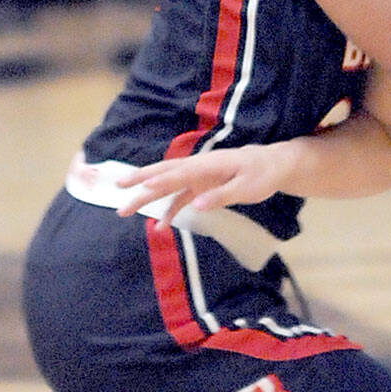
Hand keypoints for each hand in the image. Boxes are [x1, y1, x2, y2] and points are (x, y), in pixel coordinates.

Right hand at [116, 146, 292, 223]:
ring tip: (125, 210)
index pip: (180, 172)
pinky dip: (169, 211)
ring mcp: (198, 177)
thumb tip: (197, 205)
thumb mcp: (247, 187)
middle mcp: (198, 167)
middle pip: (164, 174)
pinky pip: (180, 198)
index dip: (160, 180)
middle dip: (140, 181)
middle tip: (117, 187)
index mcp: (208, 164)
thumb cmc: (262, 174)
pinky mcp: (201, 186)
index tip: (140, 187)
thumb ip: (222, 195)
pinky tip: (160, 226)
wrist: (273, 165)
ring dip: (147, 197)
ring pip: (167, 186)